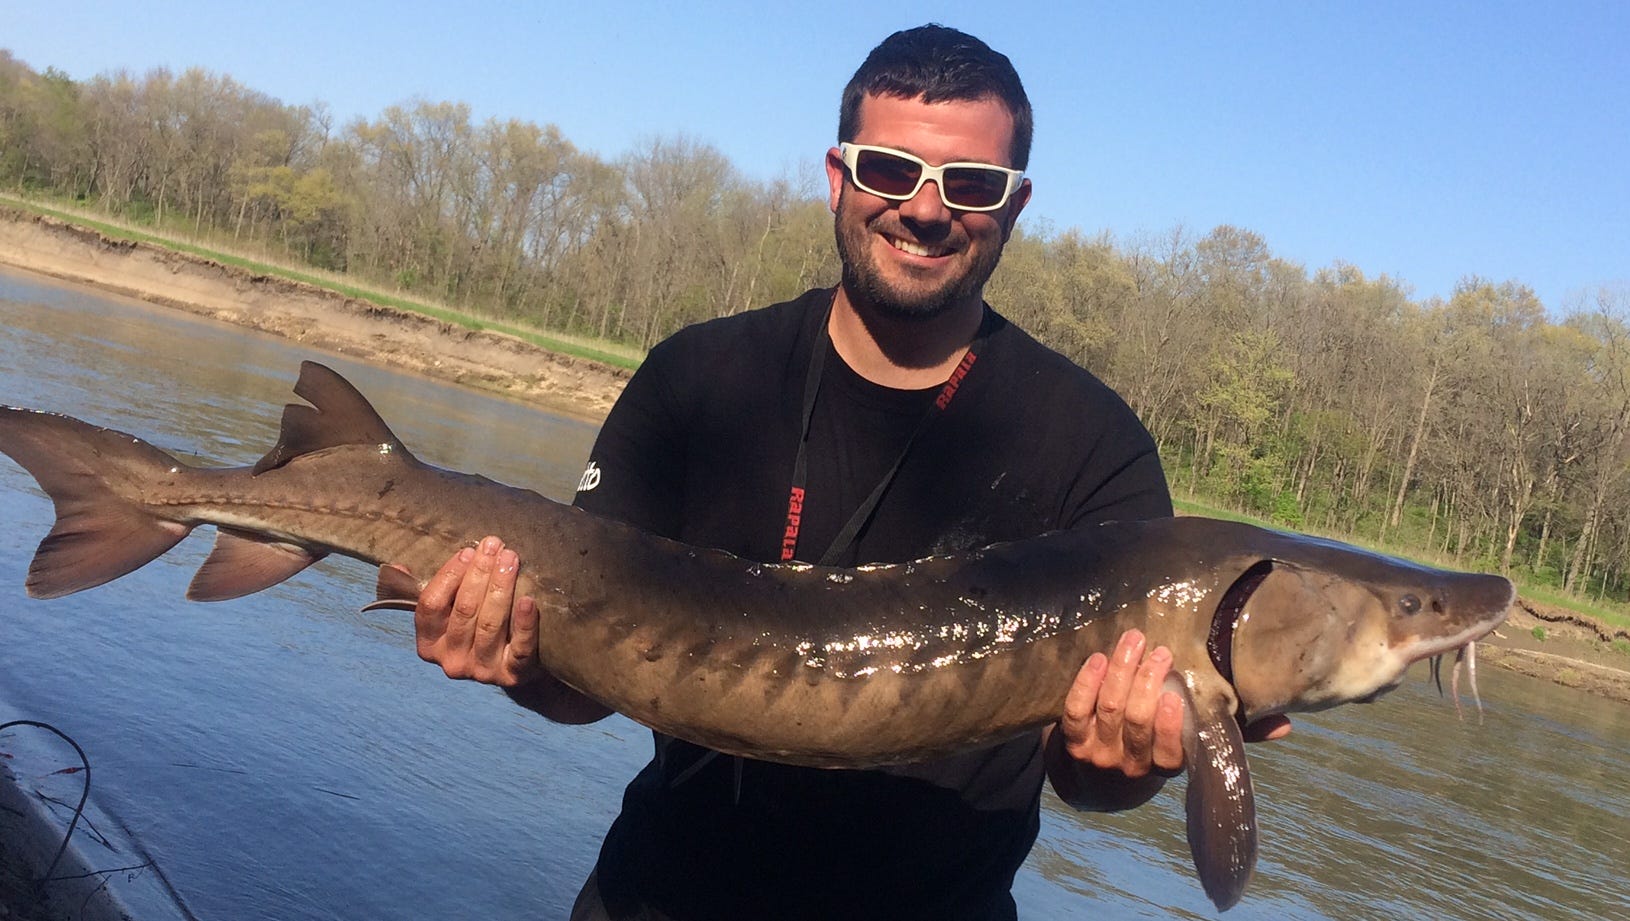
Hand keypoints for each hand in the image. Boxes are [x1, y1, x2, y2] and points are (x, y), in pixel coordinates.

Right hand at [411, 535, 540, 686]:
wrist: (513, 666)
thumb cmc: (475, 629)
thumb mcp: (447, 615)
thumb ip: (429, 592)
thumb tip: (399, 569)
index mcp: (429, 644)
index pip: (431, 606)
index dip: (449, 576)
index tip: (467, 552)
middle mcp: (452, 661)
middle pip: (464, 611)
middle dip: (479, 574)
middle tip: (494, 546)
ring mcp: (482, 671)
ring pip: (489, 625)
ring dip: (500, 588)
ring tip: (510, 560)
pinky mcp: (513, 675)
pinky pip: (520, 649)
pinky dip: (524, 624)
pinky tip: (528, 600)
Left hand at [1056, 629, 1185, 778]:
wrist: (1101, 770)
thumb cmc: (1146, 736)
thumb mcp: (1165, 732)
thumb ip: (1170, 707)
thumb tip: (1168, 663)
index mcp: (1161, 764)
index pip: (1167, 751)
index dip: (1169, 725)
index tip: (1172, 695)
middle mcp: (1130, 764)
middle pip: (1137, 719)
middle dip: (1148, 680)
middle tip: (1159, 653)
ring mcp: (1099, 753)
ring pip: (1110, 707)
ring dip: (1122, 669)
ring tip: (1133, 641)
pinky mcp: (1074, 742)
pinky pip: (1077, 710)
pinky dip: (1087, 682)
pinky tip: (1099, 659)